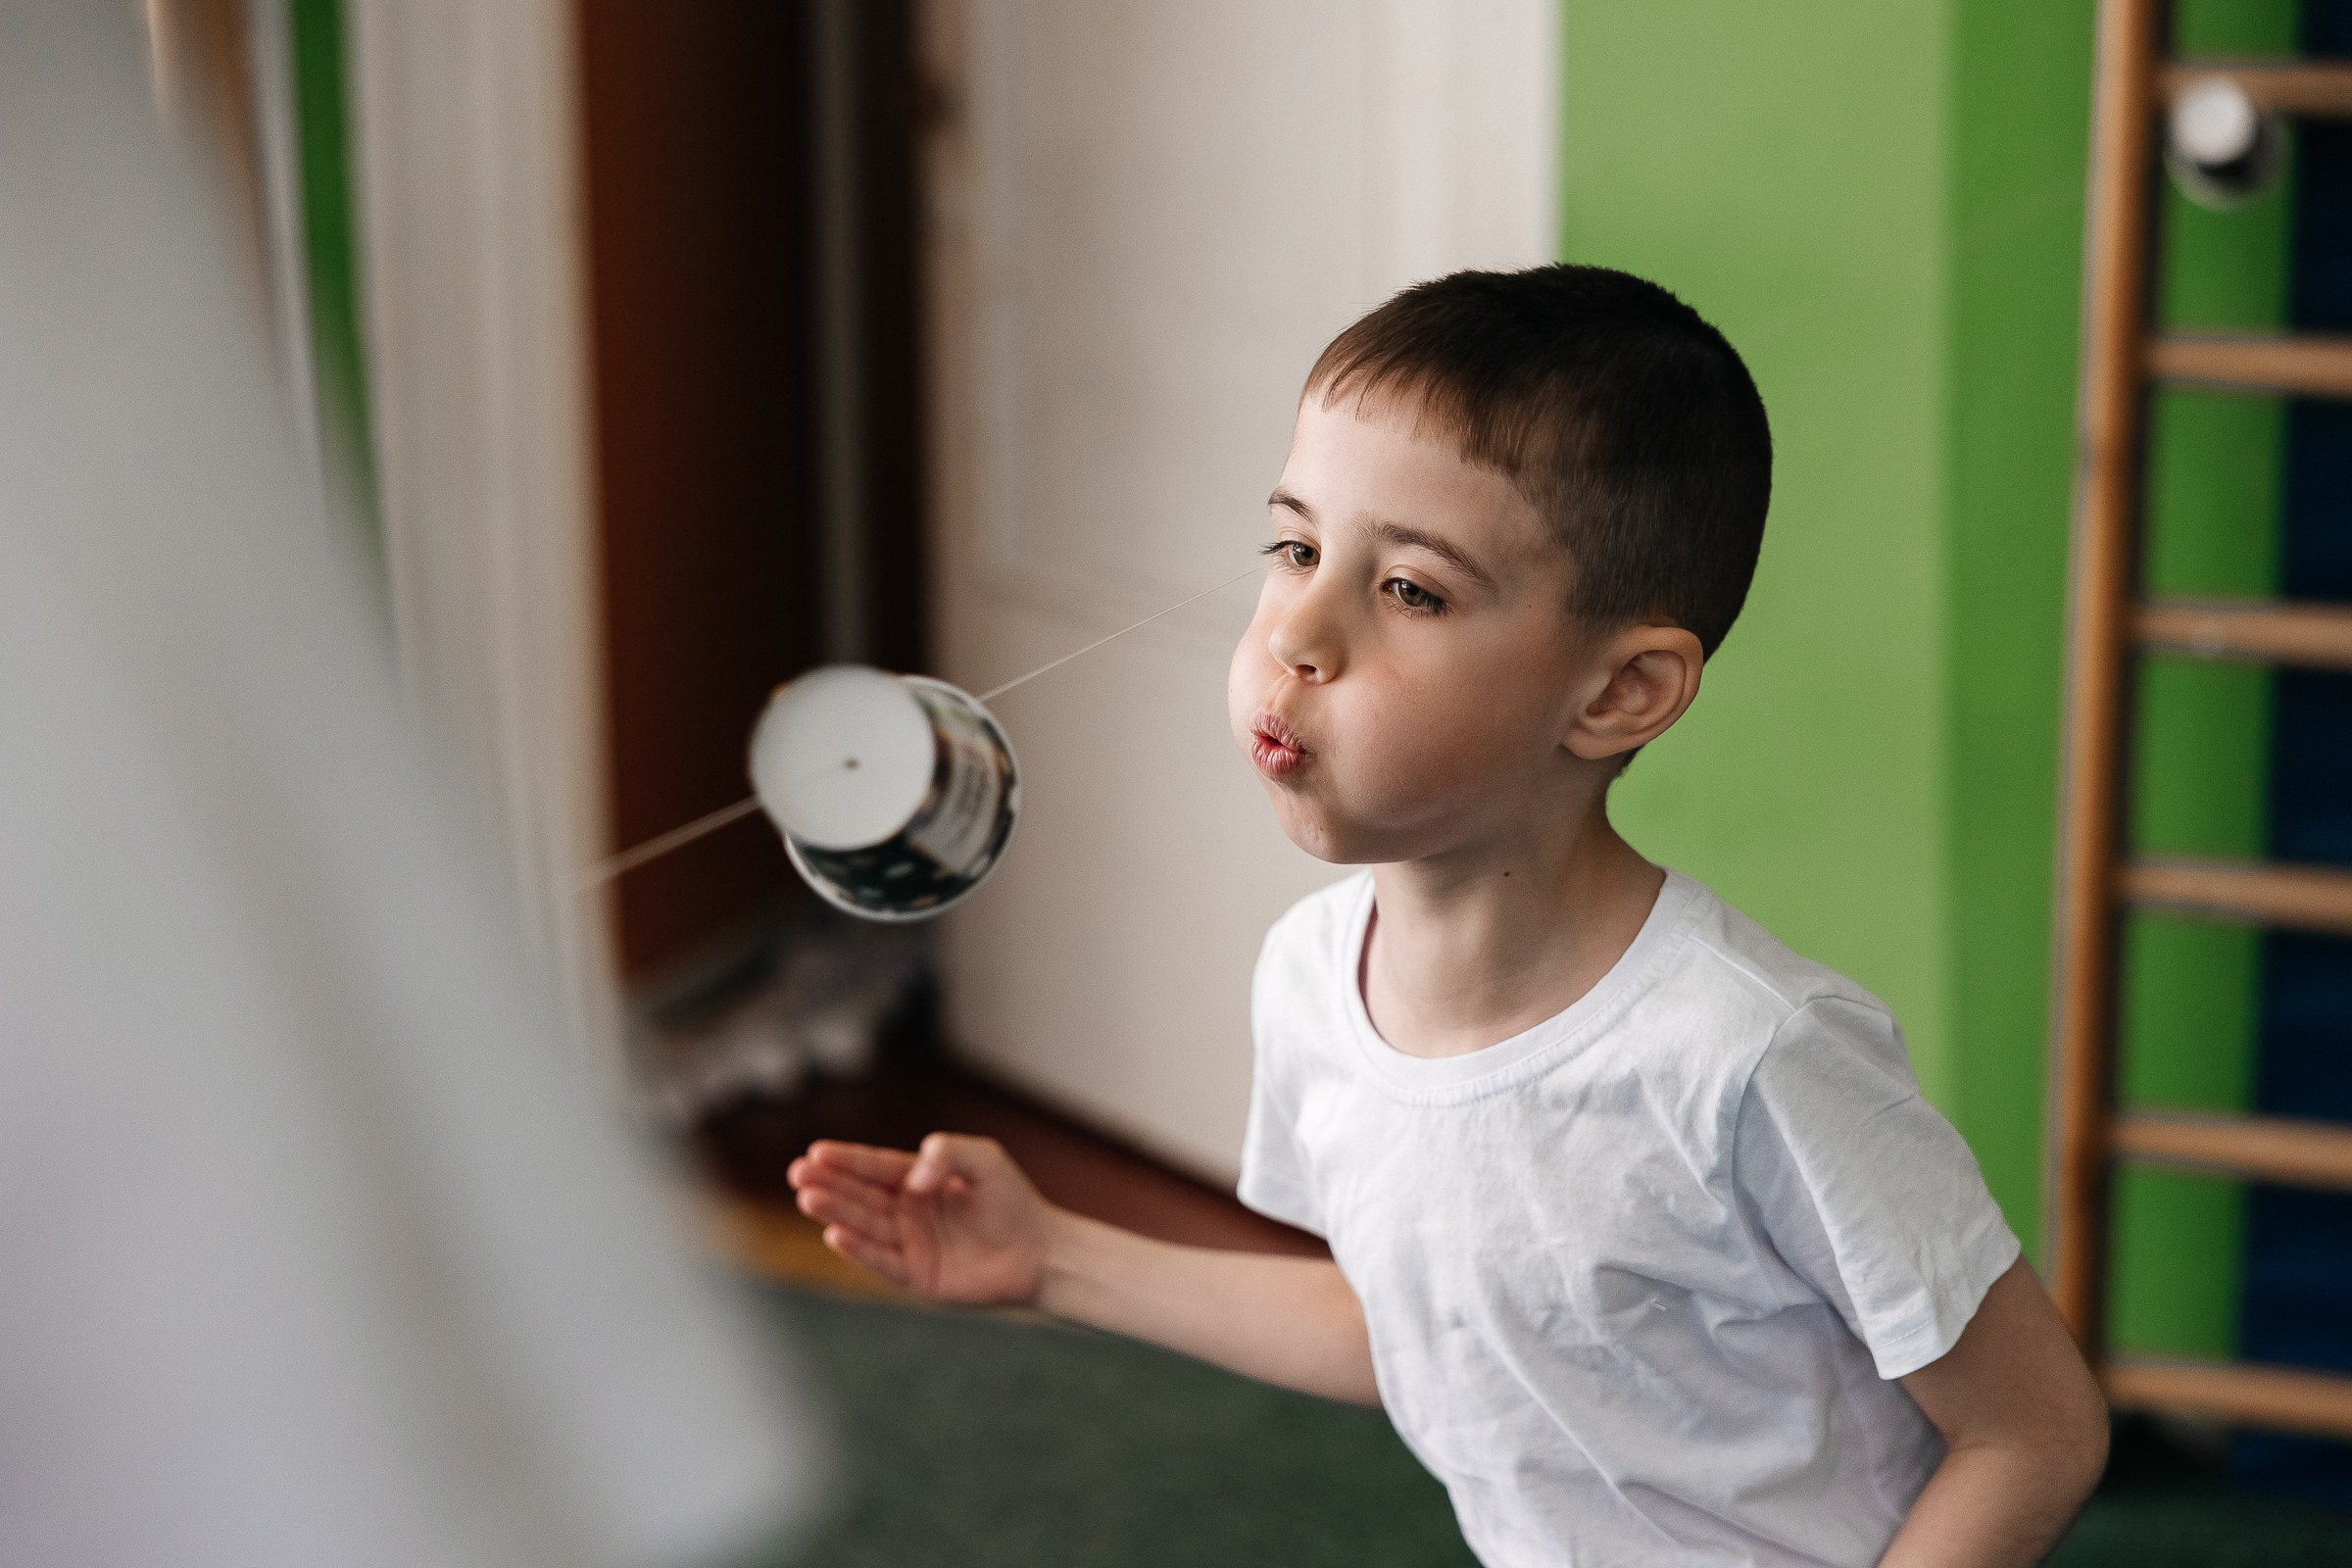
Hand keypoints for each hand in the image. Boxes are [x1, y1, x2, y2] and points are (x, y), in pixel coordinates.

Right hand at [785, 1133, 1053, 1304]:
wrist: (1040, 1250)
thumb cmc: (1012, 1200)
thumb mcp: (984, 1159)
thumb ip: (948, 1152)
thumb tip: (913, 1176)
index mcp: (919, 1177)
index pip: (875, 1166)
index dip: (846, 1159)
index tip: (815, 1152)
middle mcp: (908, 1208)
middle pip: (860, 1194)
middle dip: (828, 1182)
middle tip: (797, 1173)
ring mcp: (910, 1242)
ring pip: (865, 1224)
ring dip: (836, 1211)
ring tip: (808, 1197)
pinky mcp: (917, 1273)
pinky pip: (882, 1259)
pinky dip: (859, 1248)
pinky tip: (836, 1234)